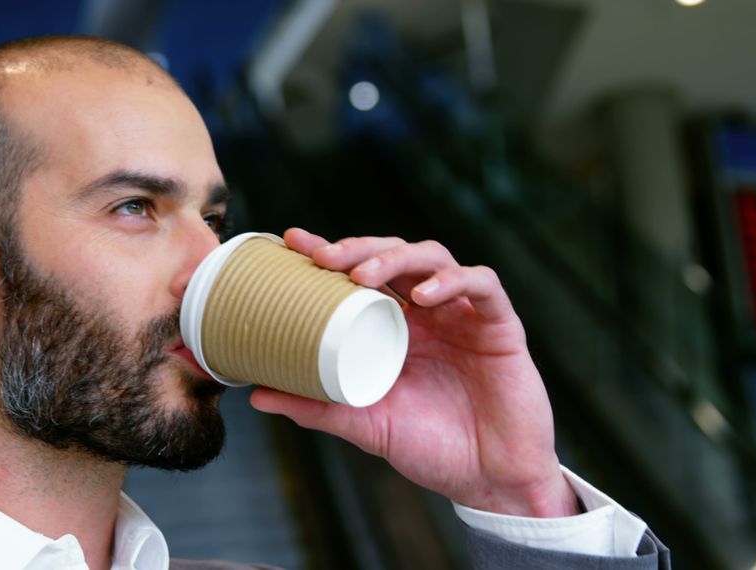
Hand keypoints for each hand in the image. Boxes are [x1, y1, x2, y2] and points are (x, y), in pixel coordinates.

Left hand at [249, 228, 579, 517]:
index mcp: (394, 326)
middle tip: (323, 257)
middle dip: (357, 248)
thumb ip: (317, 408)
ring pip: (432, 256)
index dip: (330, 250)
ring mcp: (463, 314)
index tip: (292, 240)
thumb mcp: (365, 425)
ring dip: (395, 258)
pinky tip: (423, 295)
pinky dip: (452, 281)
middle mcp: (427, 312)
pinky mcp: (501, 325)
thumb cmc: (431, 449)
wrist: (491, 481)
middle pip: (393, 254)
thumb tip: (255, 396)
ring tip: (362, 276)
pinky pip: (482, 285)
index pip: (360, 273)